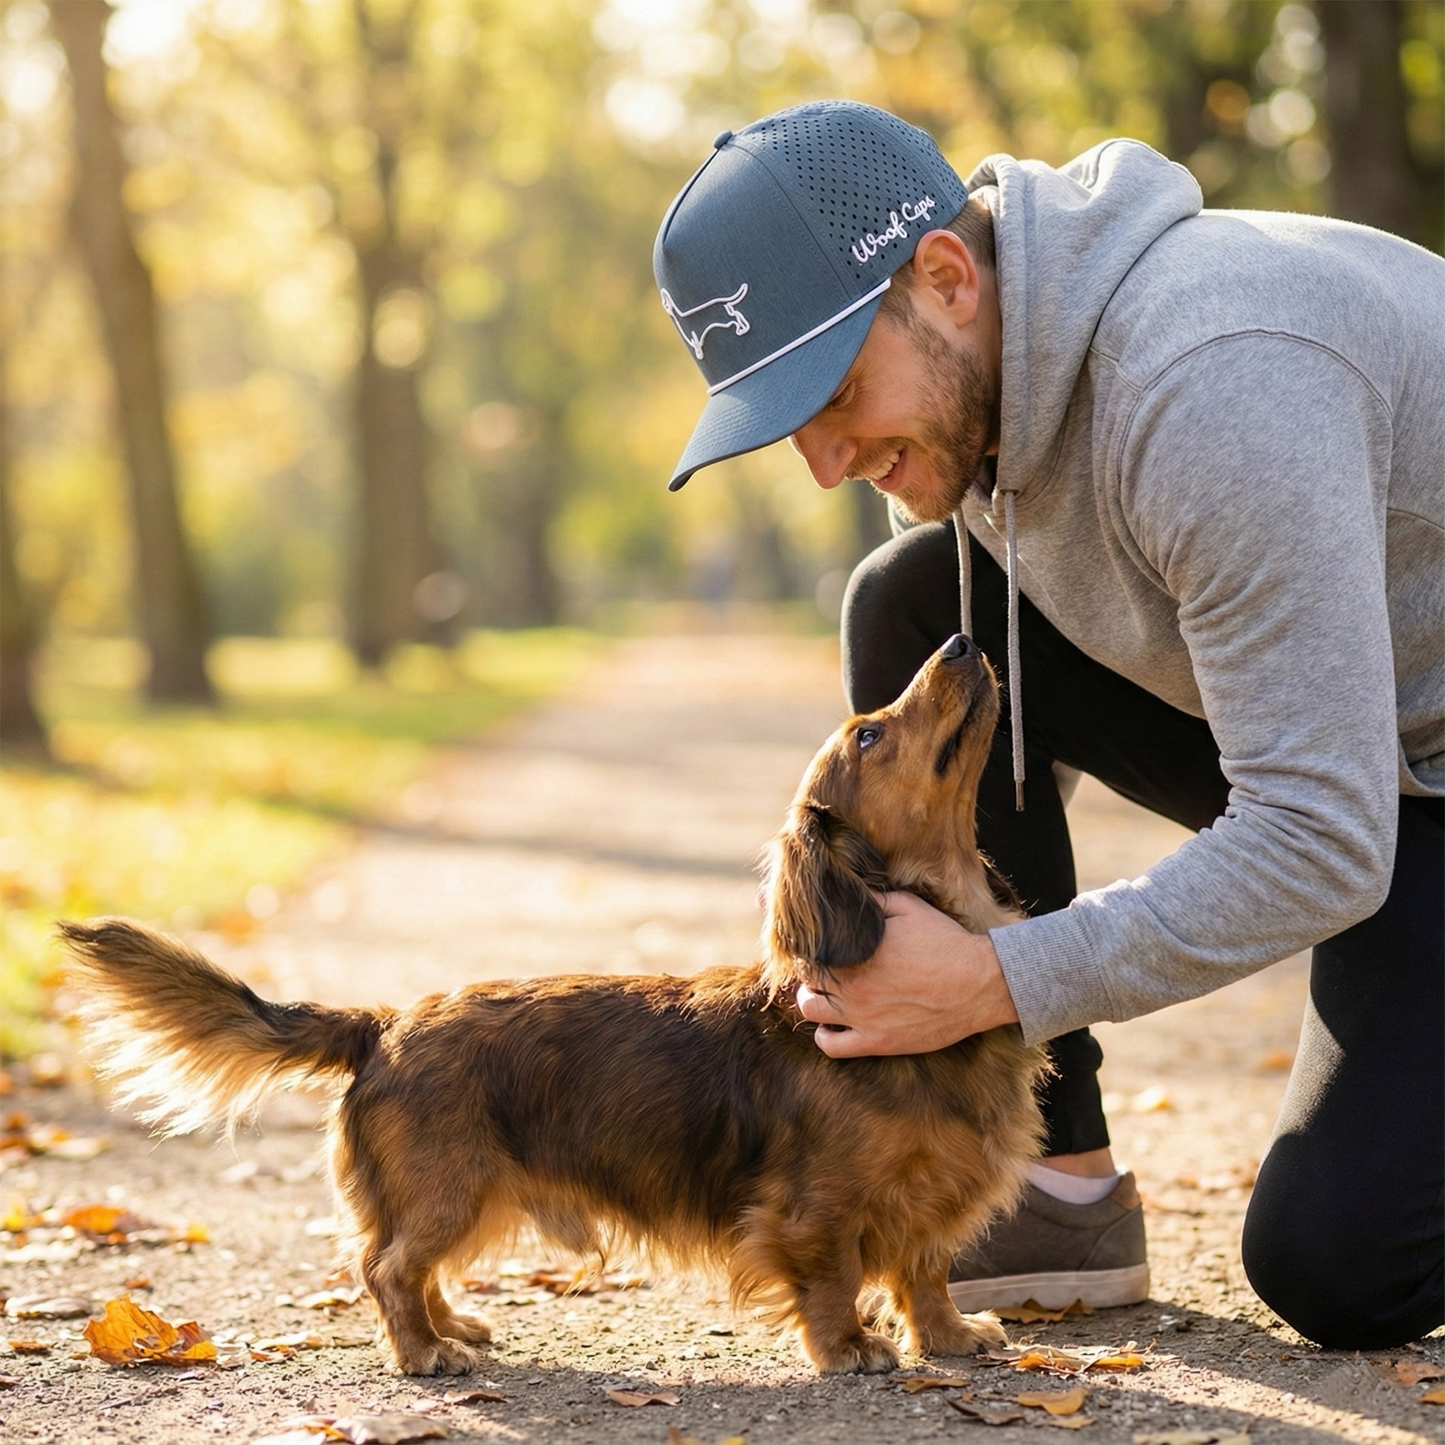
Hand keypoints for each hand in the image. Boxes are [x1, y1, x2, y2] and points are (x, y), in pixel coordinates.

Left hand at [794, 891, 1018, 1057]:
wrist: (980, 983)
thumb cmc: (945, 941)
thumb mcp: (907, 906)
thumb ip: (871, 900)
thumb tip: (843, 892)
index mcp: (855, 950)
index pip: (809, 947)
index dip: (809, 944)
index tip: (817, 944)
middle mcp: (852, 984)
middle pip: (806, 977)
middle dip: (809, 970)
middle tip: (821, 967)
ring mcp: (862, 1016)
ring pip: (810, 1010)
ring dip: (812, 999)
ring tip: (826, 993)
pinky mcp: (877, 1042)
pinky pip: (831, 1046)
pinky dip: (825, 1035)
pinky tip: (833, 1024)